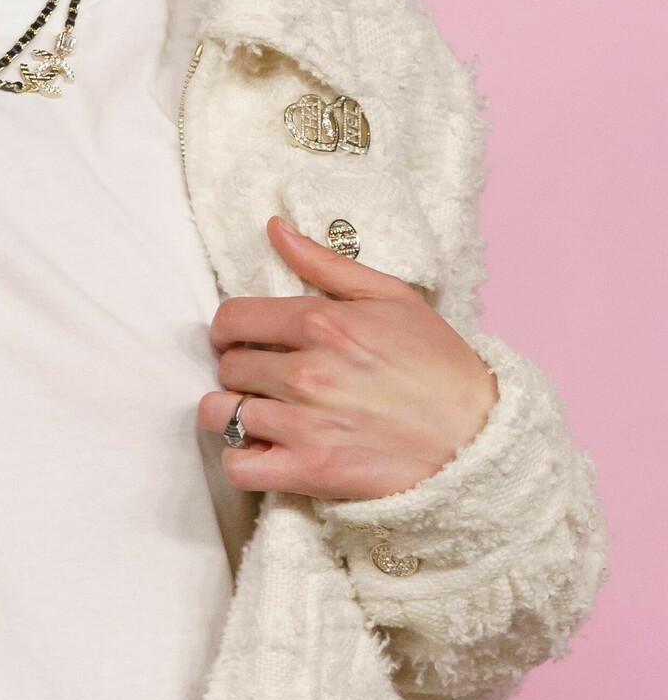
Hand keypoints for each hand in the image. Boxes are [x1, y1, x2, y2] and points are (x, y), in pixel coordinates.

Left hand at [196, 217, 500, 500]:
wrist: (479, 437)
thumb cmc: (438, 364)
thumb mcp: (391, 296)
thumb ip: (324, 262)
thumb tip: (275, 229)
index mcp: (322, 322)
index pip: (232, 318)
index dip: (229, 329)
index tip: (240, 340)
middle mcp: (307, 371)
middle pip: (228, 367)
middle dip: (238, 370)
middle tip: (264, 379)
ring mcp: (305, 424)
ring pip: (221, 413)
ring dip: (232, 413)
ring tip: (259, 414)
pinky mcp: (311, 470)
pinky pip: (238, 465)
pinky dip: (240, 458)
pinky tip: (263, 450)